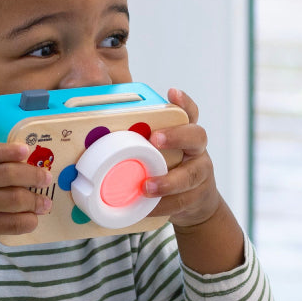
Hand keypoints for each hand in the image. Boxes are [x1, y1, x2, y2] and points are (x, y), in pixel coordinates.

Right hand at [0, 137, 52, 287]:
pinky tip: (33, 218)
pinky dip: (26, 221)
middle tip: (46, 177)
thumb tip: (12, 119)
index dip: (7, 151)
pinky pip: (9, 224)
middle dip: (32, 176)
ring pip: (12, 200)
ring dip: (34, 201)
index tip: (26, 150)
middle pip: (5, 176)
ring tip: (44, 202)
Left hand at [144, 87, 245, 272]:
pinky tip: (149, 207)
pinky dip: (164, 205)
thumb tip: (100, 132)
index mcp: (186, 135)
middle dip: (176, 136)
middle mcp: (197, 150)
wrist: (196, 203)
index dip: (183, 102)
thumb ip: (142, 140)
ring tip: (146, 186)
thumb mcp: (160, 153)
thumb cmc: (169, 171)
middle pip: (197, 136)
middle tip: (155, 139)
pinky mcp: (199, 196)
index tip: (171, 93)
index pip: (189, 112)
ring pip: (192, 174)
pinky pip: (183, 201)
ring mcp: (201, 173)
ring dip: (168, 181)